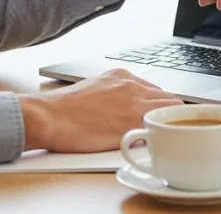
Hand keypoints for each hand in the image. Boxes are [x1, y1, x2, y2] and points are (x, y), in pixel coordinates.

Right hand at [19, 69, 182, 151]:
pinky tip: (149, 144)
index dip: (161, 107)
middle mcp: (133, 86)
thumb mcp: (97, 87)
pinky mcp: (131, 124)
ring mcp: (134, 104)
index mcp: (124, 76)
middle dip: (169, 115)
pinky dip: (158, 138)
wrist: (49, 116)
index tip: (159, 117)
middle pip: (170, 99)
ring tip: (159, 137)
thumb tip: (130, 106)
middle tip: (162, 130)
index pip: (158, 90)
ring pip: (171, 111)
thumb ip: (118, 93)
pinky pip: (158, 130)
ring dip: (168, 125)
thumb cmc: (65, 108)